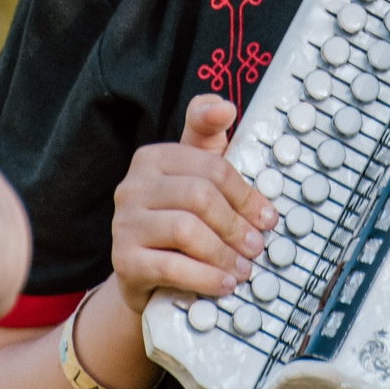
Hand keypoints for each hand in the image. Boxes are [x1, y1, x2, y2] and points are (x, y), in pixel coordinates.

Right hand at [109, 95, 275, 314]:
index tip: (267, 216)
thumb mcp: (196, 176)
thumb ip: (210, 137)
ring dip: (223, 253)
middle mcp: (133, 186)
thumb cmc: (180, 218)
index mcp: (153, 158)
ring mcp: (123, 223)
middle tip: (256, 246)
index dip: (246, 194)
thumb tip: (224, 105)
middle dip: (236, 225)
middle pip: (200, 196)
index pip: (211, 167)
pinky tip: (222, 283)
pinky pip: (170, 266)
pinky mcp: (122, 260)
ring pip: (185, 230)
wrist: (145, 273)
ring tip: (242, 268)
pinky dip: (204, 277)